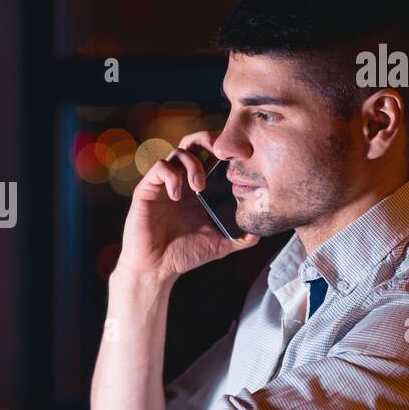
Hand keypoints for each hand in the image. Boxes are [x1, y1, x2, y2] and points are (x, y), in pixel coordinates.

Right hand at [114, 130, 259, 283]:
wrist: (156, 268)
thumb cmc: (184, 255)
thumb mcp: (219, 244)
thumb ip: (240, 237)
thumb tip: (261, 232)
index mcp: (197, 189)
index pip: (209, 156)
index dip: (222, 150)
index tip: (237, 158)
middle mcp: (180, 181)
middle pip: (192, 143)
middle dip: (206, 140)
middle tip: (219, 155)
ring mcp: (163, 184)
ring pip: (177, 152)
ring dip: (192, 164)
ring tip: (199, 187)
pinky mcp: (147, 189)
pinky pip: (159, 168)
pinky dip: (172, 177)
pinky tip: (178, 196)